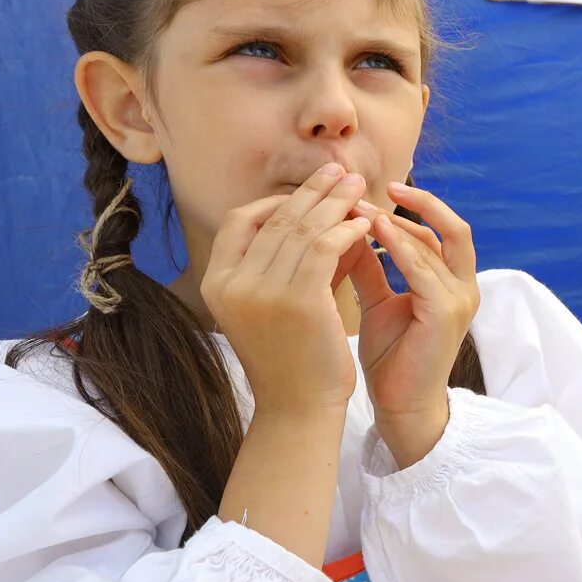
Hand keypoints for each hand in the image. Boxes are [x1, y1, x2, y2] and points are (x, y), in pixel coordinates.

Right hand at [201, 165, 371, 415]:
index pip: (240, 221)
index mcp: (216, 283)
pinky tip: (365, 223)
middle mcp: (232, 284)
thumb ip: (284, 262)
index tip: (309, 189)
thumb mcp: (272, 304)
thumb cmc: (291, 358)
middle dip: (312, 191)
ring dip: (334, 202)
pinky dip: (347, 230)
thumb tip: (316, 215)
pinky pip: (326, 247)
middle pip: (275, 219)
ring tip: (359, 186)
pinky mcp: (297, 300)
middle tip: (340, 171)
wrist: (298, 410)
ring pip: (303, 228)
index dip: (275, 200)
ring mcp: (261, 291)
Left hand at [352, 182, 479, 466]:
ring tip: (360, 207)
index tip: (369, 194)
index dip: (407, 210)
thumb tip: (348, 230)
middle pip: (453, 226)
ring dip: (396, 222)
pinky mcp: (446, 313)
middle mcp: (464, 287)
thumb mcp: (378, 302)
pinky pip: (424, 268)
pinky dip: (398, 245)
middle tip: (378, 185)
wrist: (401, 407)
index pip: (437, 232)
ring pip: (434, 244)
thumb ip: (370, 266)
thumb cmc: (391, 360)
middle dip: (420, 202)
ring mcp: (460, 300)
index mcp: (451, 284)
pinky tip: (371, 231)